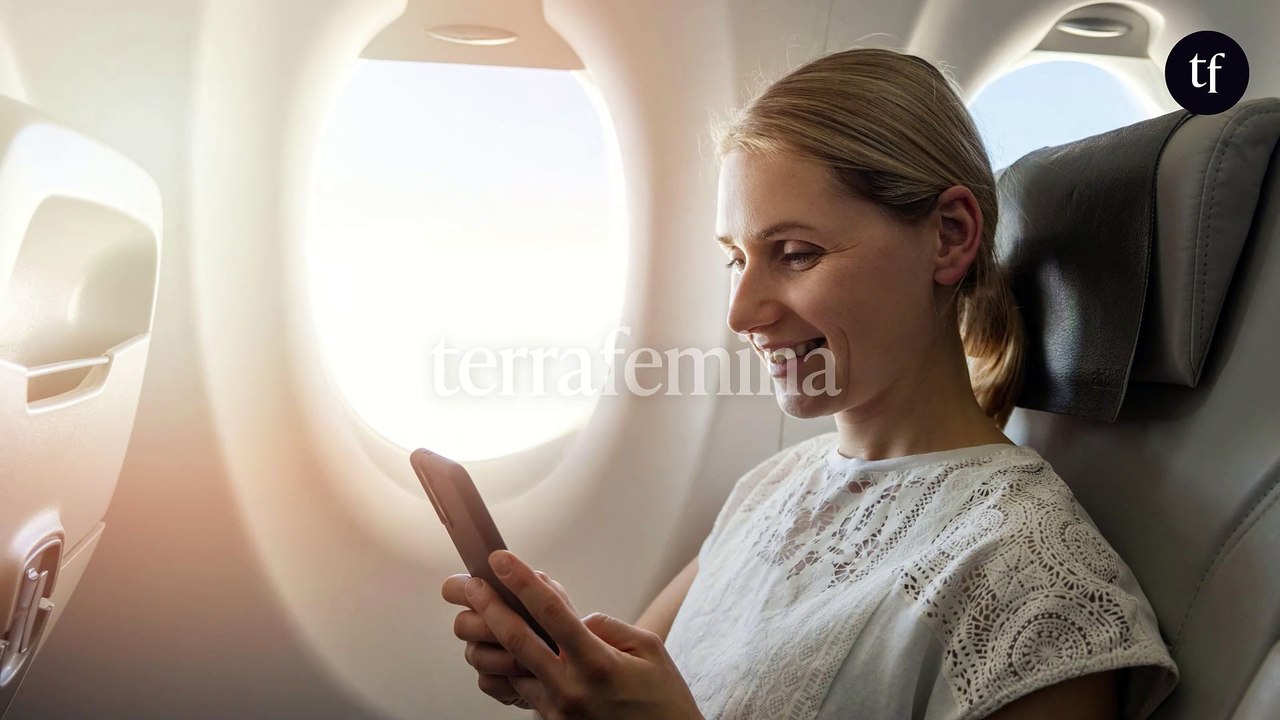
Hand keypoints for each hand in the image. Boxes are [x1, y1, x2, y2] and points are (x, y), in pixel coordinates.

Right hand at [442, 568, 577, 708]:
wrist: (576, 666)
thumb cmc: (565, 625)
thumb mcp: (557, 600)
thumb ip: (532, 582)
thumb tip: (500, 559)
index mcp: (490, 596)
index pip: (456, 588)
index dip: (459, 587)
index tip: (476, 584)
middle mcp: (480, 624)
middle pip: (462, 624)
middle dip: (488, 627)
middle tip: (517, 627)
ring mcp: (483, 654)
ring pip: (475, 655)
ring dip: (506, 657)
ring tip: (535, 660)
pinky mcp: (492, 683)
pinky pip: (488, 682)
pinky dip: (511, 681)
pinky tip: (532, 679)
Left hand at [450, 550, 703, 719]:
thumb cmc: (664, 701)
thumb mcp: (649, 651)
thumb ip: (609, 628)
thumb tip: (578, 620)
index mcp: (597, 663)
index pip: (551, 612)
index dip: (523, 582)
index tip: (502, 560)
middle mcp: (571, 688)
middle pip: (517, 639)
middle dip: (489, 606)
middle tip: (471, 584)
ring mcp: (558, 711)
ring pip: (511, 668)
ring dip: (491, 639)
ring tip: (477, 614)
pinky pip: (521, 692)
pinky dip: (508, 668)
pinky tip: (501, 651)